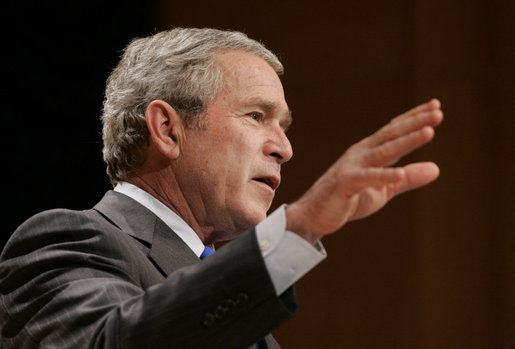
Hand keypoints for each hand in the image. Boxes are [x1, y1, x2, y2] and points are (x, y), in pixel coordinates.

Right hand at [286, 99, 442, 242]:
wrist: (314, 215)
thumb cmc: (348, 200)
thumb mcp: (384, 190)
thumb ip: (407, 178)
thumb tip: (437, 168)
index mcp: (369, 152)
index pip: (394, 131)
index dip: (414, 118)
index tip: (436, 106)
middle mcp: (361, 153)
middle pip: (391, 135)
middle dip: (415, 122)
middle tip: (437, 111)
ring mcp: (351, 167)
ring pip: (383, 151)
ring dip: (406, 141)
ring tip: (428, 131)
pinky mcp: (344, 184)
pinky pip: (366, 178)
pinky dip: (383, 176)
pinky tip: (399, 174)